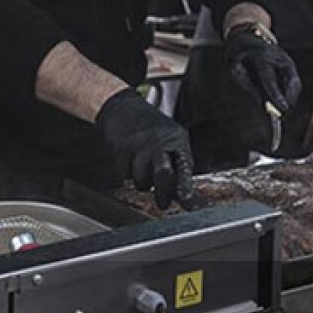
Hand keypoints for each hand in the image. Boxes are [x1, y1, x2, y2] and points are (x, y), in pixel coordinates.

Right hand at [95, 89, 192, 209]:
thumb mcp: (171, 139)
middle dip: (163, 192)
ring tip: (142, 169)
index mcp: (176, 138)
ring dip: (142, 181)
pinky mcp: (121, 149)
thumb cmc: (150, 128)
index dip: (186, 187)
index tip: (190, 203)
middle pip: (163, 173)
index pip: (184, 166)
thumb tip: (184, 194)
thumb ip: (177, 163)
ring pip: (142, 178)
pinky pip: (125, 174)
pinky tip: (129, 160)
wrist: (123, 108)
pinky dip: (127, 173)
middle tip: (163, 203)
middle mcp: (159, 141)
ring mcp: (139, 144)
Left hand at [224, 25, 301, 113]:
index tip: (283, 110)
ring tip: (283, 113)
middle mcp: (278, 57)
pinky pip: (294, 83)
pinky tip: (285, 104)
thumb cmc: (240, 57)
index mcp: (261, 57)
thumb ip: (248, 86)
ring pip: (295, 83)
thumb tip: (265, 106)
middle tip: (283, 117)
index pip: (270, 79)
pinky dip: (291, 95)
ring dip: (291, 99)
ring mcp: (287, 60)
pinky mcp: (291, 65)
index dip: (277, 95)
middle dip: (289, 100)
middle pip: (290, 82)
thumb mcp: (236, 70)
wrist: (248, 38)